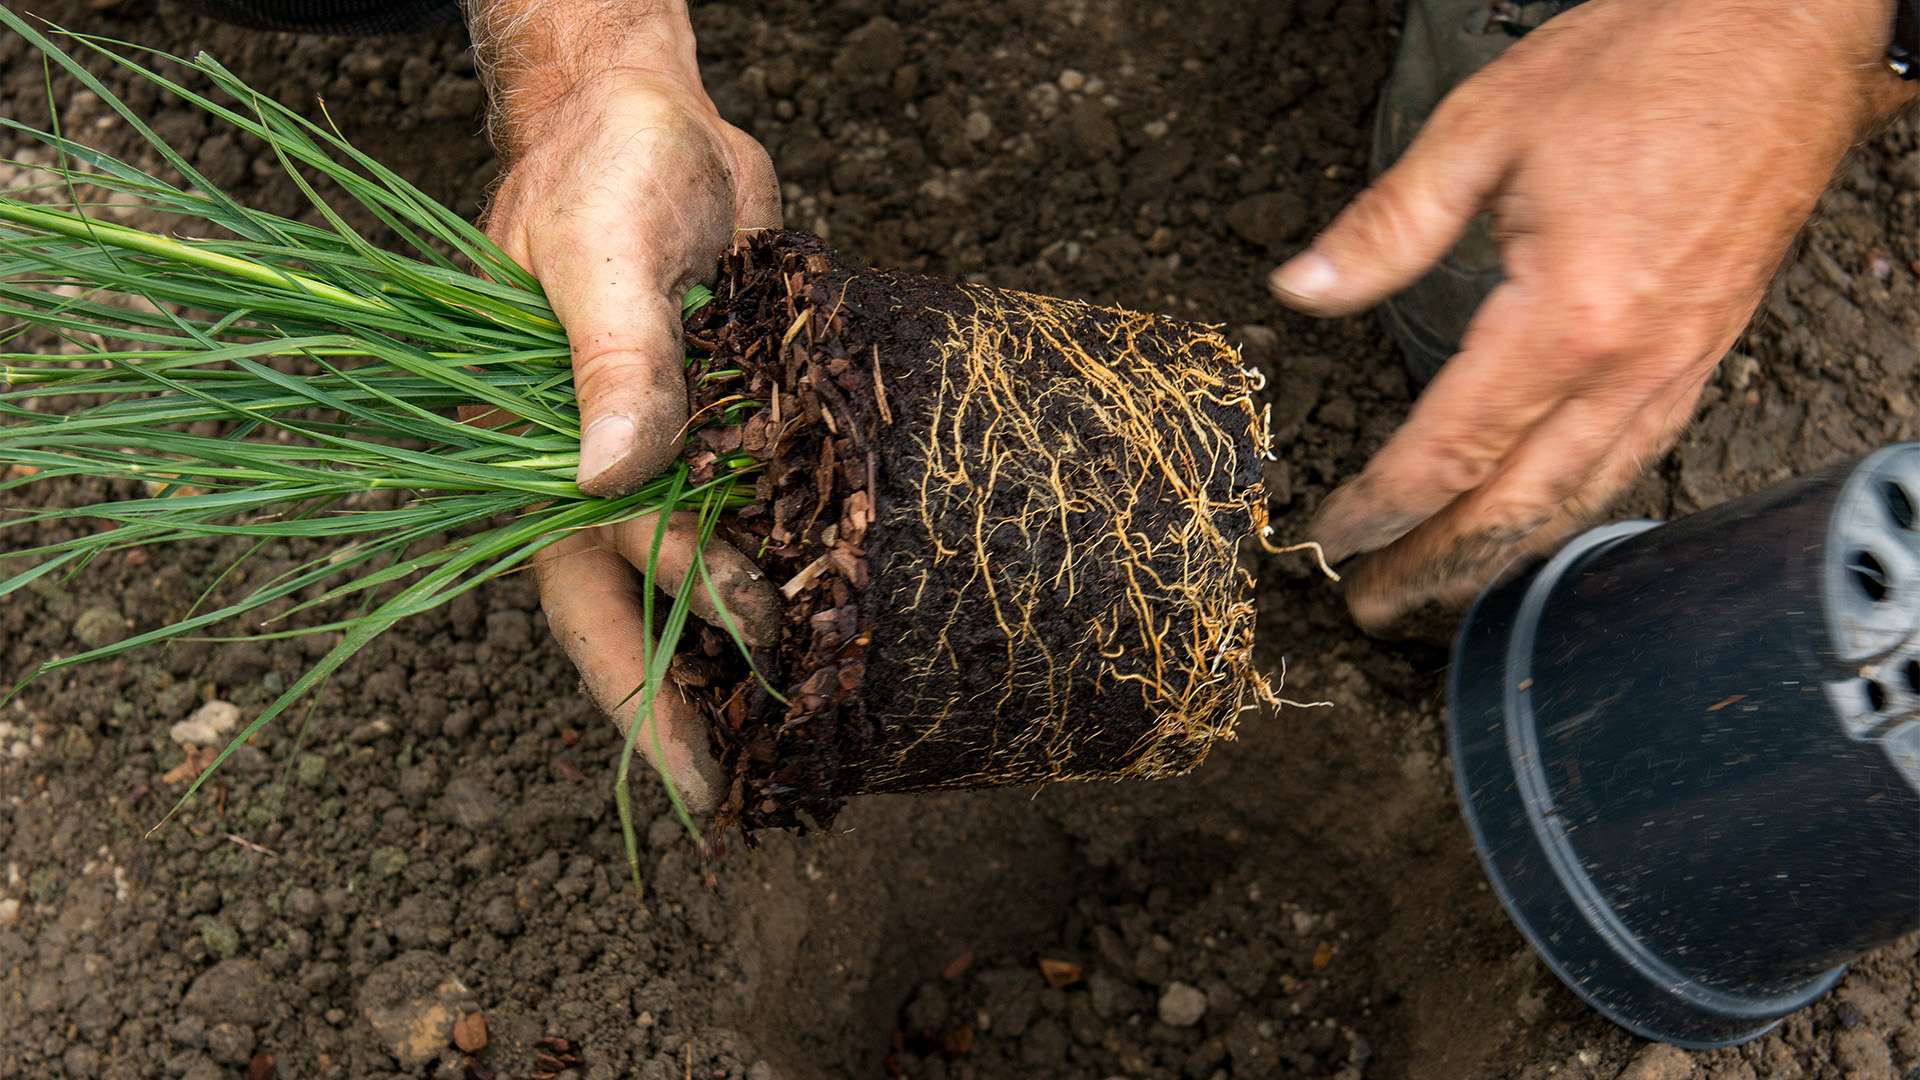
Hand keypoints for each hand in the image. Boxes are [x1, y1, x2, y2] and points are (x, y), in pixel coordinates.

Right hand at [472, 0, 781, 807]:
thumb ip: (610, 360)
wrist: (658, 121)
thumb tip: (608, 477)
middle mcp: (608, 478)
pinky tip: (850, 616)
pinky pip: (771, 510)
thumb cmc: (603, 175)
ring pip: (720, 576)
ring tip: (817, 737)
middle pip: (658, 614)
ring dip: (763, 649)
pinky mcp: (740, 425)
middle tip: (774, 784)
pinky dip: (803, 560)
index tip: (708, 764)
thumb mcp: (598, 254)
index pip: (596, 597)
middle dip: (709, 699)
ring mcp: (679, 456)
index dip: (650, 684)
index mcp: (543, 463)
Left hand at [1269, 0, 1916, 634]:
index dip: (1381, 507)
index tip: (1330, 538)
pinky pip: (1632, 457)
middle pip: (1517, 505)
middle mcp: (1630, 364)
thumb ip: (1387, 225)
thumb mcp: (1485, 126)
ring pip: (1582, 497)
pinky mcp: (1706, 350)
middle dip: (1436, 568)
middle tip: (1370, 607)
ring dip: (1503, 554)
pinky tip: (1534, 515)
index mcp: (1565, 318)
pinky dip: (1571, 506)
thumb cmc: (1645, 61)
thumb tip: (1299, 289)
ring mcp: (1679, 365)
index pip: (1449, 450)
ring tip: (1438, 587)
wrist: (1787, 30)